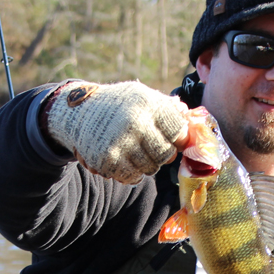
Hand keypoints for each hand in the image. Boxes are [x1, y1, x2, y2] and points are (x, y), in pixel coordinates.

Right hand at [45, 81, 187, 183]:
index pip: (179, 131)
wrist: (78, 112)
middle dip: (161, 154)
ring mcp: (120, 143)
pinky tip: (123, 160)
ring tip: (134, 152)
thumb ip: (168, 109)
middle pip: (166, 154)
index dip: (179, 139)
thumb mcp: (142, 95)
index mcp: (148, 104)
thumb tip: (195, 124)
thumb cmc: (117, 104)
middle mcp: (135, 123)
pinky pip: (130, 178)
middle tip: (150, 148)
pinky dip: (130, 174)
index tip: (174, 140)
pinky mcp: (107, 160)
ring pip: (149, 169)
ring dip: (145, 165)